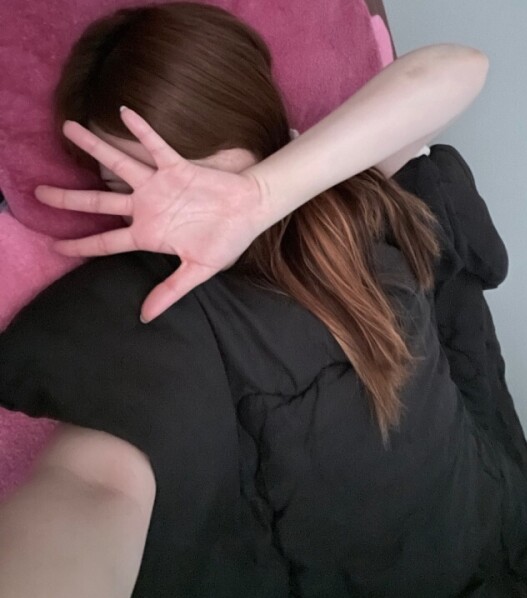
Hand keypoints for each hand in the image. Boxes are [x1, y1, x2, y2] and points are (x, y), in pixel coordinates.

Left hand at [35, 108, 271, 322]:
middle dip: (68, 199)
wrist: (250, 212)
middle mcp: (147, 208)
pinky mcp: (177, 168)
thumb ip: (170, 291)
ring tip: (66, 127)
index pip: (105, 243)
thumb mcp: (199, 271)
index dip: (79, 245)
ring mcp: (159, 187)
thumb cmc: (227, 240)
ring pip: (118, 166)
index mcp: (149, 234)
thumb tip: (146, 318)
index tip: (53, 245)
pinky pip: (155, 145)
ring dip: (94, 147)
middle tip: (37, 193)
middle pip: (98, 203)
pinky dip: (142, 130)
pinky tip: (123, 111)